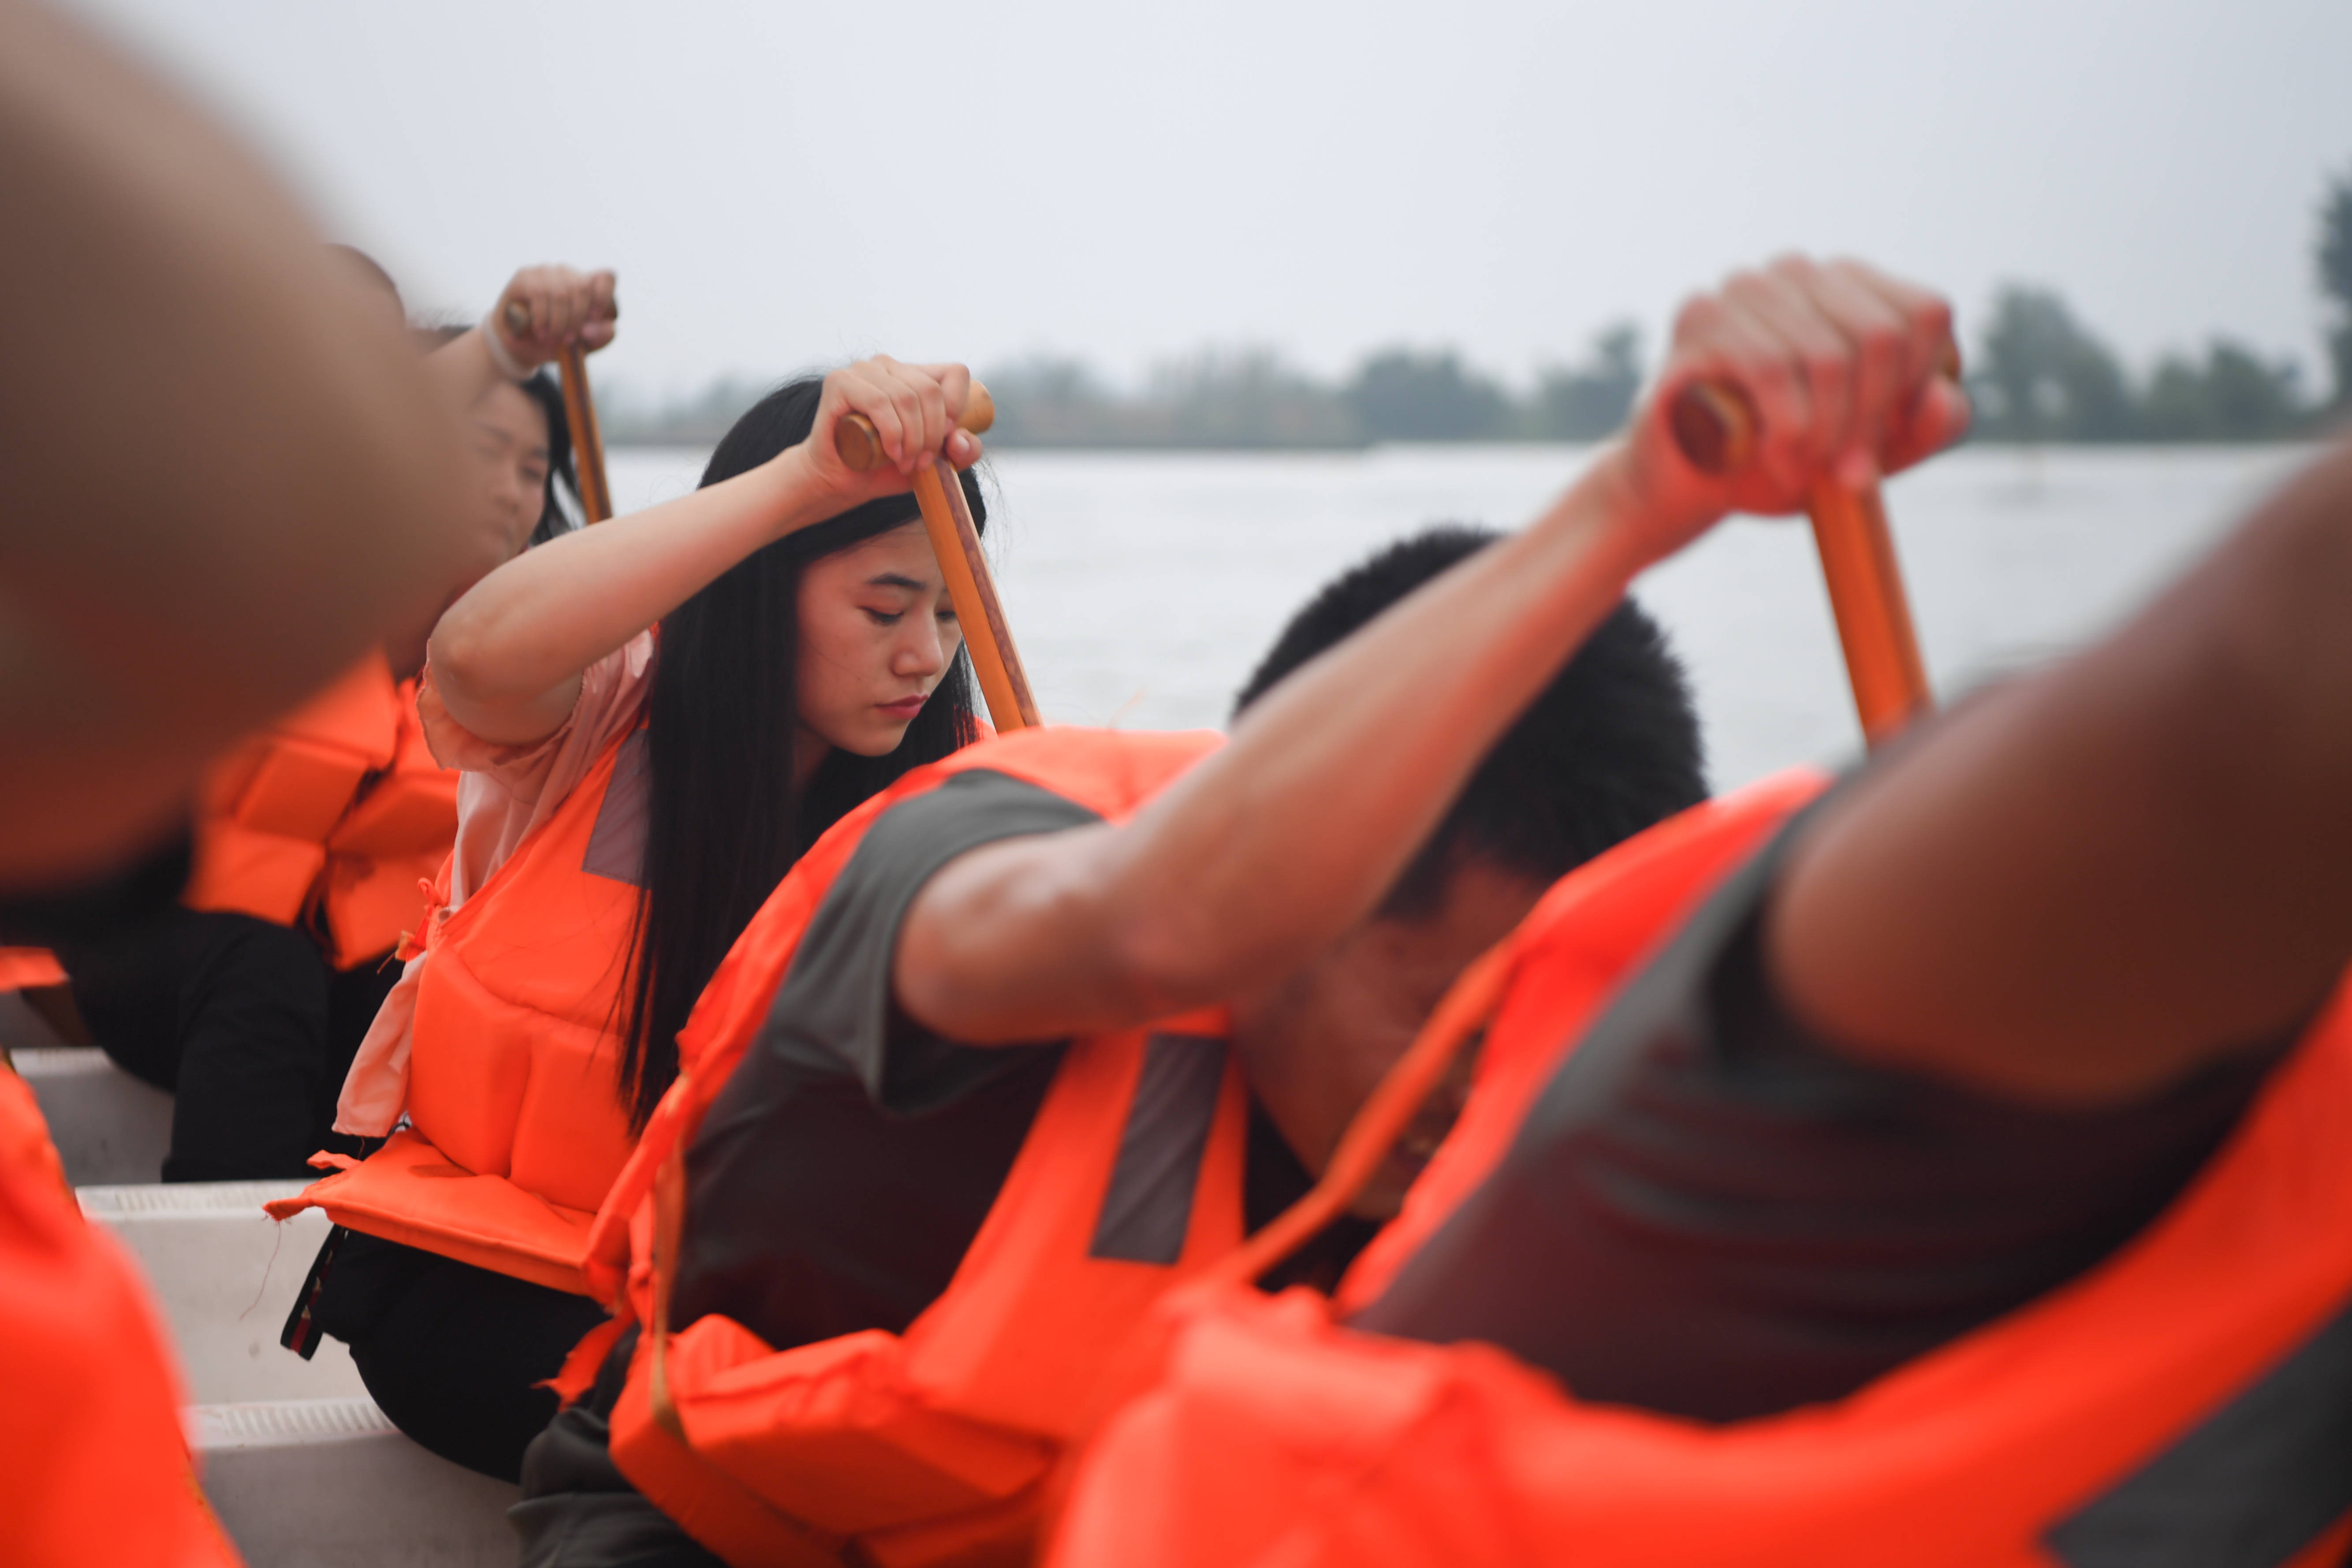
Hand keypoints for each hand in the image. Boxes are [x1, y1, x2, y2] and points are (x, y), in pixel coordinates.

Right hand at [487, 264, 617, 369]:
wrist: (523, 348)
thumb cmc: (559, 342)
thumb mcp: (586, 345)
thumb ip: (601, 336)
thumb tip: (591, 327)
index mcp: (588, 286)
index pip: (606, 277)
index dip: (603, 296)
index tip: (594, 318)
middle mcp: (568, 273)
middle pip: (583, 287)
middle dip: (576, 319)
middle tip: (568, 340)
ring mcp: (546, 272)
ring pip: (561, 292)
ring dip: (558, 322)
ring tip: (552, 338)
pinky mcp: (524, 276)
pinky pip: (538, 293)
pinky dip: (542, 318)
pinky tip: (540, 331)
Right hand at [797, 355, 982, 496]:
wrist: (840, 481)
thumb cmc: (885, 468)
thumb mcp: (936, 463)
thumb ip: (962, 452)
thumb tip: (960, 437)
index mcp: (914, 376)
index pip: (955, 373)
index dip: (958, 407)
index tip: (946, 440)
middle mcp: (889, 366)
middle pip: (931, 390)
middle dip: (932, 435)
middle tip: (921, 464)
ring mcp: (864, 370)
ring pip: (906, 397)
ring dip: (912, 439)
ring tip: (905, 464)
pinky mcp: (840, 382)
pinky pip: (878, 402)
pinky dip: (891, 432)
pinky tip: (891, 453)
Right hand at [1609, 255, 1969, 562]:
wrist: (1686, 485)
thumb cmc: (1782, 458)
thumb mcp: (1874, 450)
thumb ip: (1928, 426)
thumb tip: (1939, 400)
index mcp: (1849, 286)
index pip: (1924, 313)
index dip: (1919, 384)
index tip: (1890, 437)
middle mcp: (1797, 272)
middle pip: (1880, 336)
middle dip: (1869, 422)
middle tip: (1847, 475)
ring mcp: (1745, 287)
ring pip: (1827, 357)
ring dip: (1823, 436)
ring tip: (1803, 475)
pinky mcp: (1700, 318)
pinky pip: (1771, 370)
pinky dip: (1786, 431)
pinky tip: (1775, 461)